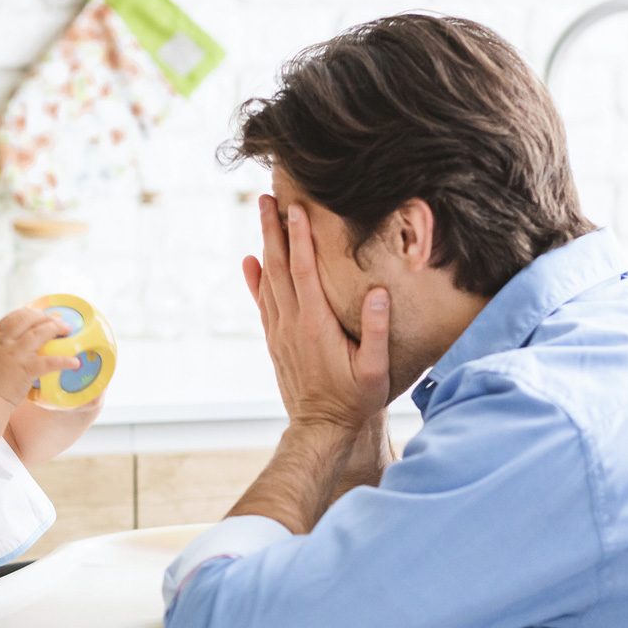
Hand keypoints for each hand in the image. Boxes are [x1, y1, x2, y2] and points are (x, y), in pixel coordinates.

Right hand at [0, 308, 78, 406]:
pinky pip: (49, 361)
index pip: (13, 317)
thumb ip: (2, 350)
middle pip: (28, 319)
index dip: (29, 313)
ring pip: (39, 333)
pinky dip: (64, 360)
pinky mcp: (26, 370)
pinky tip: (75, 362)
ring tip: (67, 331)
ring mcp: (16, 355)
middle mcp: (6, 343)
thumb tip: (14, 348)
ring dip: (56, 328)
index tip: (39, 314)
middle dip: (46, 317)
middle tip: (58, 322)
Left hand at [243, 195, 389, 433]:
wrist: (321, 428)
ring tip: (261, 218)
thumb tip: (376, 291)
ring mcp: (279, 333)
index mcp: (316, 325)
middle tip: (266, 199)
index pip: (304, 271)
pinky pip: (262, 303)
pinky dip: (255, 280)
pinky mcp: (275, 342)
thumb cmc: (355, 400)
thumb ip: (376, 331)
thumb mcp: (376, 370)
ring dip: (264, 247)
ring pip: (268, 281)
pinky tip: (251, 262)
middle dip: (272, 230)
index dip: (300, 238)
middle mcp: (292, 324)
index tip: (296, 209)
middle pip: (278, 267)